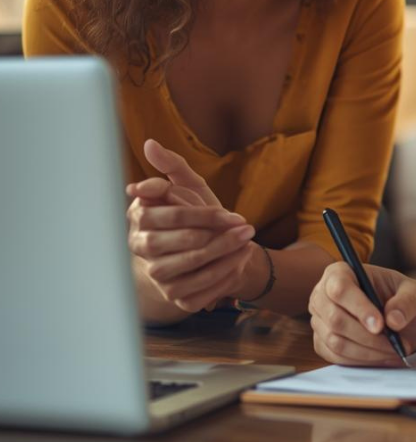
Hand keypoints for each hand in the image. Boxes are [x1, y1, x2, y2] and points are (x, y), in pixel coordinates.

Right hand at [126, 137, 256, 311]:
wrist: (209, 251)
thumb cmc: (197, 214)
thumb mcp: (188, 188)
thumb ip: (172, 167)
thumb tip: (150, 144)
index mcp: (142, 219)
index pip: (175, 216)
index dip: (205, 215)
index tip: (230, 213)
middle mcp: (143, 250)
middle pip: (187, 243)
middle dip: (221, 236)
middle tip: (247, 228)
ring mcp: (157, 276)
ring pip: (196, 267)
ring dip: (227, 255)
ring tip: (248, 242)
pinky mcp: (174, 298)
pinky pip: (201, 291)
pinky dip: (224, 277)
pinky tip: (240, 263)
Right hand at [309, 263, 415, 366]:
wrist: (409, 320)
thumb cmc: (408, 299)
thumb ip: (407, 302)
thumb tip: (393, 320)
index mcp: (342, 272)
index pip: (340, 288)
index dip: (359, 308)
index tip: (380, 325)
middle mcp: (324, 294)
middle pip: (335, 318)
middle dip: (366, 336)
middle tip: (393, 344)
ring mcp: (321, 320)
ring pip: (336, 341)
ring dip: (367, 352)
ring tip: (393, 351)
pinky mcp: (323, 342)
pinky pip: (336, 357)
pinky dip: (362, 361)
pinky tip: (382, 357)